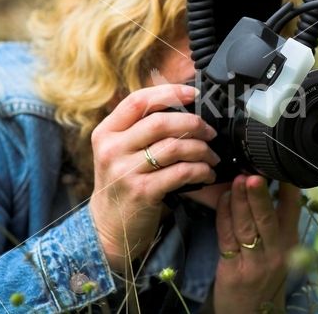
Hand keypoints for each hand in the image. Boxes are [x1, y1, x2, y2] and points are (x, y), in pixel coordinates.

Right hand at [89, 84, 218, 271]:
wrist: (109, 226)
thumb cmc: (122, 183)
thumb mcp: (120, 151)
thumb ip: (140, 129)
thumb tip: (182, 106)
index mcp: (106, 132)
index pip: (138, 101)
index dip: (169, 92)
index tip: (194, 94)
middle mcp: (111, 149)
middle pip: (159, 122)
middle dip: (192, 124)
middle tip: (209, 132)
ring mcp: (125, 171)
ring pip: (173, 147)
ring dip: (201, 149)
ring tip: (212, 155)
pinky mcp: (142, 192)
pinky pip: (180, 172)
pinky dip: (200, 170)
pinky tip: (207, 173)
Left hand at [213, 175, 301, 312]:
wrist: (252, 313)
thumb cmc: (263, 274)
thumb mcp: (278, 249)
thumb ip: (274, 221)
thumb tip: (267, 182)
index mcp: (289, 242)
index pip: (292, 210)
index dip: (288, 187)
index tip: (281, 165)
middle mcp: (275, 253)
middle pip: (267, 218)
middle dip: (260, 195)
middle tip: (254, 174)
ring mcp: (254, 263)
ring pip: (246, 226)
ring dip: (239, 201)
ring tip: (237, 179)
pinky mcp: (233, 271)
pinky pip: (226, 237)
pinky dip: (224, 216)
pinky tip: (223, 199)